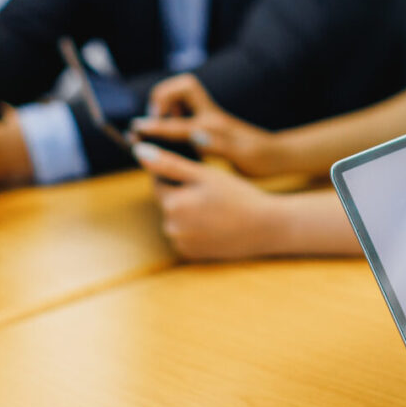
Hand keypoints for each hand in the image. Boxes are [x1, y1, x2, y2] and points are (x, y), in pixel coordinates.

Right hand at [130, 74, 282, 175]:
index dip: (154, 127)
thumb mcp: (241, 155)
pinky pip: (187, 110)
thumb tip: (197, 135)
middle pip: (183, 86)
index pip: (176, 123)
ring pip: (183, 95)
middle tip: (152, 117)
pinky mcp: (212, 123)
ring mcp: (211, 117)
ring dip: (167, 102)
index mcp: (212, 126)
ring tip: (155, 122)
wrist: (277, 155)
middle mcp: (210, 116)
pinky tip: (170, 131)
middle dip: (162, 95)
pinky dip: (174, 113)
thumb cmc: (261, 158)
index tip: (136, 130)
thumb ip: (218, 144)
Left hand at [133, 142, 286, 259]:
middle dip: (183, 194)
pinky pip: (185, 234)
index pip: (159, 182)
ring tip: (216, 209)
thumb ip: (169, 163)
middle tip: (212, 193)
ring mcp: (181, 244)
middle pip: (168, 202)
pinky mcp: (192, 255)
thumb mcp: (204, 174)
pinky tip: (216, 223)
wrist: (266, 227)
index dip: (178, 176)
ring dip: (189, 211)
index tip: (199, 178)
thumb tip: (138, 151)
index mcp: (172, 204)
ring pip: (177, 218)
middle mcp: (171, 227)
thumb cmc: (237, 195)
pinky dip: (196, 228)